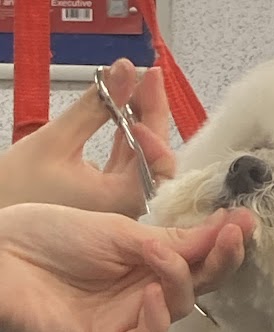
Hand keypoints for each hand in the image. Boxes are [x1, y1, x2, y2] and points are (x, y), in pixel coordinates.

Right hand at [0, 59, 173, 216]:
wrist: (0, 221)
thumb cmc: (18, 188)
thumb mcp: (56, 141)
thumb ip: (95, 107)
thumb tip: (124, 69)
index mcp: (121, 202)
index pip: (158, 161)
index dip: (157, 122)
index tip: (146, 84)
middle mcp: (129, 207)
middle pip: (156, 155)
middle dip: (153, 113)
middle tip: (146, 74)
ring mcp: (121, 202)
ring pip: (144, 156)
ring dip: (141, 120)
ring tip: (134, 83)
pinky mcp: (110, 193)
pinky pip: (128, 162)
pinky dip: (127, 135)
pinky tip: (124, 108)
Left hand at [0, 204, 254, 331]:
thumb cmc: (51, 235)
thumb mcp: (118, 231)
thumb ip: (171, 241)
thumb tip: (225, 227)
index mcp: (146, 264)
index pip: (195, 261)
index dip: (221, 244)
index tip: (244, 221)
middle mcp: (142, 295)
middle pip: (195, 288)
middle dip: (219, 262)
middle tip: (233, 236)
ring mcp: (125, 324)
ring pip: (176, 312)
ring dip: (179, 281)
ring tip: (162, 256)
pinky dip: (154, 318)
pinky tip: (151, 293)